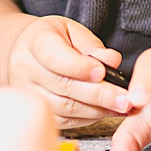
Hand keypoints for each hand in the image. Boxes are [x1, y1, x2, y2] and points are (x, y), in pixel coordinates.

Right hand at [7, 15, 128, 128]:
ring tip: (121, 106)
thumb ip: (92, 45)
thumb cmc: (52, 39)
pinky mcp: (38, 112)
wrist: (25, 53)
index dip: (79, 67)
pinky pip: (65, 120)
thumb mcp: (72, 30)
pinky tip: (105, 111)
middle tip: (125, 99)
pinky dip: (88, 118)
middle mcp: (26, 70)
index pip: (54, 57)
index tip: (102, 72)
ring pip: (65, 108)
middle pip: (63, 86)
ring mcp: (29, 94)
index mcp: (35, 42)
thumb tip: (112, 61)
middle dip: (98, 94)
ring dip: (97, 109)